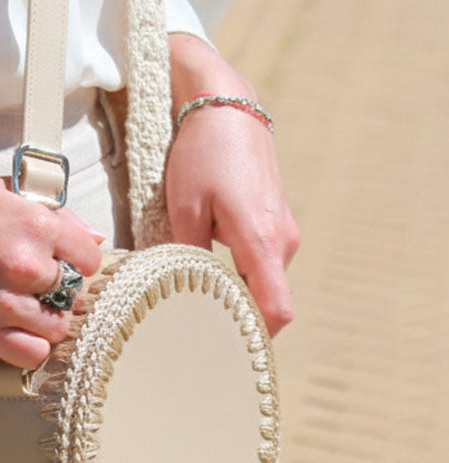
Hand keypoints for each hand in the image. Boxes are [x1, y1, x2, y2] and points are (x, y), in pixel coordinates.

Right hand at [0, 177, 103, 366]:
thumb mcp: (0, 193)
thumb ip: (52, 212)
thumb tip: (92, 238)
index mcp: (37, 223)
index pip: (90, 258)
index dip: (79, 264)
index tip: (62, 267)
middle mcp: (27, 263)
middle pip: (75, 295)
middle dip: (60, 294)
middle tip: (35, 289)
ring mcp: (6, 301)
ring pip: (57, 328)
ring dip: (44, 322)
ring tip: (22, 311)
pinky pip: (32, 354)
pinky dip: (29, 348)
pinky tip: (14, 333)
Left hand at [165, 34, 299, 336]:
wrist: (227, 108)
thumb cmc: (203, 155)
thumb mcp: (183, 208)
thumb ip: (185, 258)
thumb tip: (178, 298)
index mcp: (261, 242)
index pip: (276, 311)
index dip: (256, 339)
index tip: (227, 354)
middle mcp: (282, 242)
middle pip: (267, 304)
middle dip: (236, 323)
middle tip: (195, 340)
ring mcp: (283, 233)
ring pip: (261, 285)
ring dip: (234, 299)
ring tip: (194, 310)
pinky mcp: (276, 225)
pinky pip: (260, 266)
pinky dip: (238, 280)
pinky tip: (207, 280)